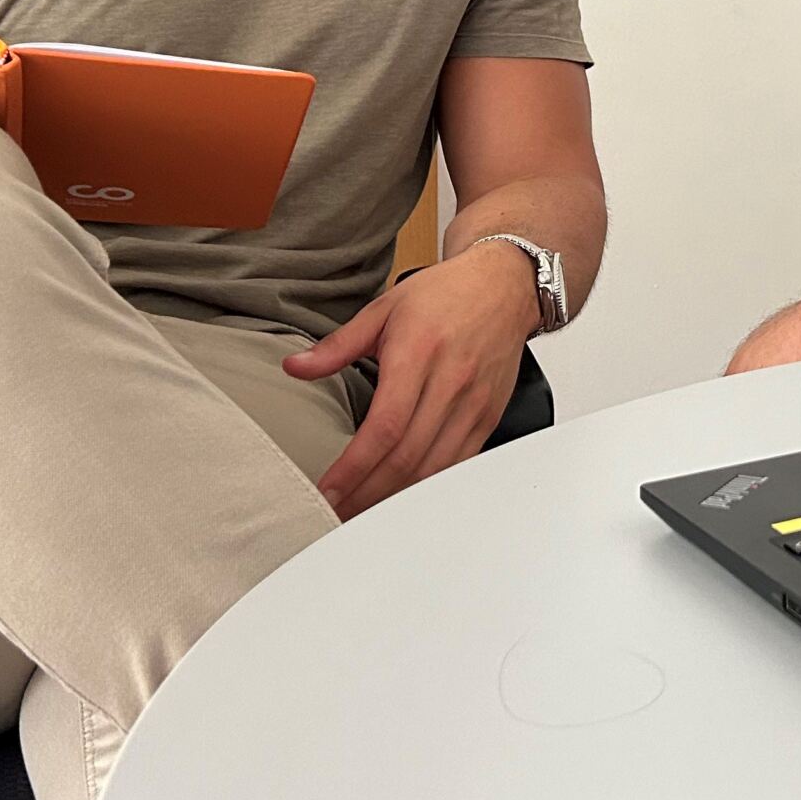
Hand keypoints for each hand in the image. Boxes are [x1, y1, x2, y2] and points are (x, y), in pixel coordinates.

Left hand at [283, 240, 539, 519]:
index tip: (329, 490)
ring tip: (362, 512)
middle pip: (407, 456)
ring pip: (434, 467)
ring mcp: (473, 404)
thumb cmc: (445, 294)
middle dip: (367, 493)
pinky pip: (458, 463)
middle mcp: (451, 383)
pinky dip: (429, 486)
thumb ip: (338, 345)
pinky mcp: (488, 417)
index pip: (385, 426)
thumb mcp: (384, 309)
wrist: (504, 286)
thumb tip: (296, 366)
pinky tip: (404, 495)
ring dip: (396, 497)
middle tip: (336, 512)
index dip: (355, 467)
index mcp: (419, 354)